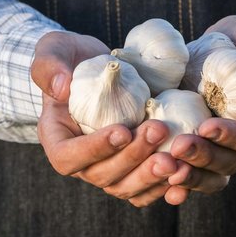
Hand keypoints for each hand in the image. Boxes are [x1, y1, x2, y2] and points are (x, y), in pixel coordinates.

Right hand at [32, 31, 178, 206]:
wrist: (100, 68)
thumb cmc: (71, 58)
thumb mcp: (54, 49)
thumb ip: (50, 65)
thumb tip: (60, 87)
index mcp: (57, 139)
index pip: (67, 157)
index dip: (94, 150)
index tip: (122, 130)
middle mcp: (81, 161)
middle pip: (102, 175)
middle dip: (132, 157)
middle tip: (158, 131)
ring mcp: (108, 167)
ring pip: (126, 186)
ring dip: (151, 175)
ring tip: (176, 157)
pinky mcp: (132, 167)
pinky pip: (146, 187)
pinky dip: (166, 185)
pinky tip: (185, 172)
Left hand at [164, 16, 235, 202]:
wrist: (219, 48)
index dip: (234, 137)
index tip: (208, 126)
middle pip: (229, 162)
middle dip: (203, 157)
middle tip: (177, 146)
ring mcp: (215, 148)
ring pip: (208, 175)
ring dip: (187, 174)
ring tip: (162, 165)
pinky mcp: (192, 146)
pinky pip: (186, 171)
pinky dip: (173, 182)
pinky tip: (157, 182)